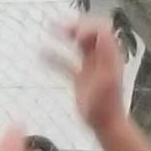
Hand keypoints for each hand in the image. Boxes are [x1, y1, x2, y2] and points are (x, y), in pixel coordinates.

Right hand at [57, 17, 125, 138]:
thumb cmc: (107, 104)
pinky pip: (65, 64)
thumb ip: (105, 53)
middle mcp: (101, 57)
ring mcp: (89, 67)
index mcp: (109, 54)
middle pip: (89, 33)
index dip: (88, 27)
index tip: (75, 36)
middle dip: (75, 26)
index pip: (101, 29)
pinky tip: (41, 53)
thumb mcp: (108, 76)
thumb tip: (100, 31)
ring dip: (64, 35)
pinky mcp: (80, 78)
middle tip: (60, 26)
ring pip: (76, 45)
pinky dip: (54, 58)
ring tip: (51, 27)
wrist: (105, 124)